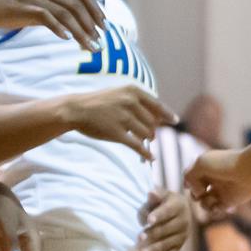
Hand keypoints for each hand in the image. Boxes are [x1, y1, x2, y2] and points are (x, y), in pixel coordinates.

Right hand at [0, 0, 104, 48]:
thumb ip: (49, 8)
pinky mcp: (22, 6)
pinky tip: (67, 39)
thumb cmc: (2, 7)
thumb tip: (68, 23)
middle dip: (93, 22)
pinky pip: (46, 17)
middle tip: (100, 39)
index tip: (104, 24)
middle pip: (78, 3)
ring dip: (81, 31)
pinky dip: (59, 28)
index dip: (96, 8)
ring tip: (89, 46)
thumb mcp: (30, 3)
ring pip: (66, 12)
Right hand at [60, 85, 175, 158]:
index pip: (157, 105)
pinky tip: (150, 158)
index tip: (175, 121)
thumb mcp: (119, 93)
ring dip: (147, 140)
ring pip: (146, 133)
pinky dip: (145, 153)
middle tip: (150, 136)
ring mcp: (124, 118)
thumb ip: (137, 102)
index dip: (167, 114)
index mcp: (133, 92)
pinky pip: (136, 145)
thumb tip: (158, 117)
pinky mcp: (116, 133)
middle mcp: (131, 103)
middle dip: (153, 130)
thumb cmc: (98, 102)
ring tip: (145, 142)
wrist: (76, 109)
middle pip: (152, 122)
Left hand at [139, 190, 194, 250]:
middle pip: (167, 229)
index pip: (169, 211)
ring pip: (168, 243)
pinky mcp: (179, 246)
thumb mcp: (162, 196)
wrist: (182, 211)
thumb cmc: (165, 202)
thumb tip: (151, 193)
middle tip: (139, 238)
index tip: (149, 220)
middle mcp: (184, 221)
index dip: (159, 215)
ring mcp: (183, 235)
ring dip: (155, 249)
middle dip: (153, 234)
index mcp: (179, 205)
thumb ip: (155, 196)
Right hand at [184, 149, 250, 218]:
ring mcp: (221, 190)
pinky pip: (215, 210)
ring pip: (204, 203)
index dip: (189, 182)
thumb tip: (194, 191)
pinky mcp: (229, 201)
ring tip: (212, 199)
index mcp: (207, 167)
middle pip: (196, 192)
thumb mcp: (201, 164)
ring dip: (204, 204)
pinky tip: (218, 205)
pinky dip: (213, 210)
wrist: (249, 170)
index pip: (191, 178)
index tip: (192, 182)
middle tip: (201, 192)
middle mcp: (213, 179)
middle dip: (194, 195)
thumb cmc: (225, 164)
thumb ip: (189, 175)